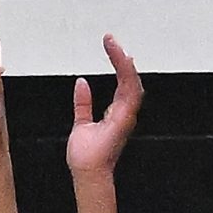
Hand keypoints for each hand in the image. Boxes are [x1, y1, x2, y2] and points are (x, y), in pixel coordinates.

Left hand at [65, 35, 142, 179]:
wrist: (86, 172)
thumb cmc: (86, 156)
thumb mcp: (81, 123)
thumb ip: (83, 103)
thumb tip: (81, 84)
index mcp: (117, 112)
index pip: (121, 81)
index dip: (118, 63)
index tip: (110, 47)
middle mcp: (125, 112)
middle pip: (130, 78)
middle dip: (122, 58)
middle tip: (111, 41)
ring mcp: (127, 115)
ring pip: (132, 81)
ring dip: (123, 62)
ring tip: (114, 46)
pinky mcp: (124, 118)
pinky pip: (129, 91)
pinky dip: (126, 74)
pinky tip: (122, 60)